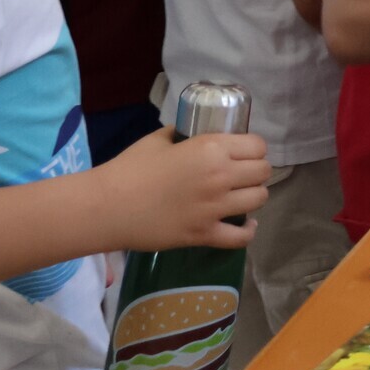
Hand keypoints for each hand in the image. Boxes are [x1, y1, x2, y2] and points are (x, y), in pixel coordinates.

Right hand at [97, 128, 270, 251]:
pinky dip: (248, 231)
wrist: (106, 206)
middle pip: (263, 172)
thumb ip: (183, 134)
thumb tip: (191, 133)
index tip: (243, 154)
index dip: (253, 149)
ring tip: (241, 196)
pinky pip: (241, 237)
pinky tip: (246, 225)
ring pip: (259, 199)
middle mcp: (220, 176)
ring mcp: (214, 207)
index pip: (258, 146)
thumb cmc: (129, 168)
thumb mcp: (160, 139)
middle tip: (242, 176)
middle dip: (256, 172)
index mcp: (211, 148)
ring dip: (254, 197)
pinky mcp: (203, 234)